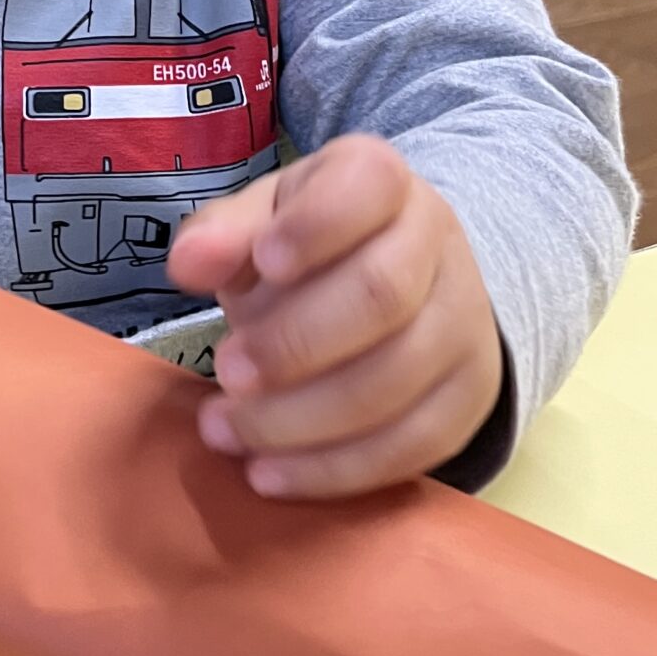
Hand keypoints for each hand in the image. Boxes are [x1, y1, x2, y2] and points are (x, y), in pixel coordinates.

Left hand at [167, 136, 502, 499]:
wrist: (401, 283)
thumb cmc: (309, 248)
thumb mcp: (262, 222)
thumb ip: (223, 236)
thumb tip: (188, 265)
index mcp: (382, 181)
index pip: (367, 189)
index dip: (315, 229)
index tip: (263, 264)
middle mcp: (438, 243)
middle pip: (382, 295)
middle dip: (294, 344)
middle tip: (227, 372)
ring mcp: (464, 323)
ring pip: (397, 381)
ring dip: (301, 420)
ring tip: (227, 429)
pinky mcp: (468, 398)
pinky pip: (412, 446)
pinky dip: (333, 470)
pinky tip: (270, 473)